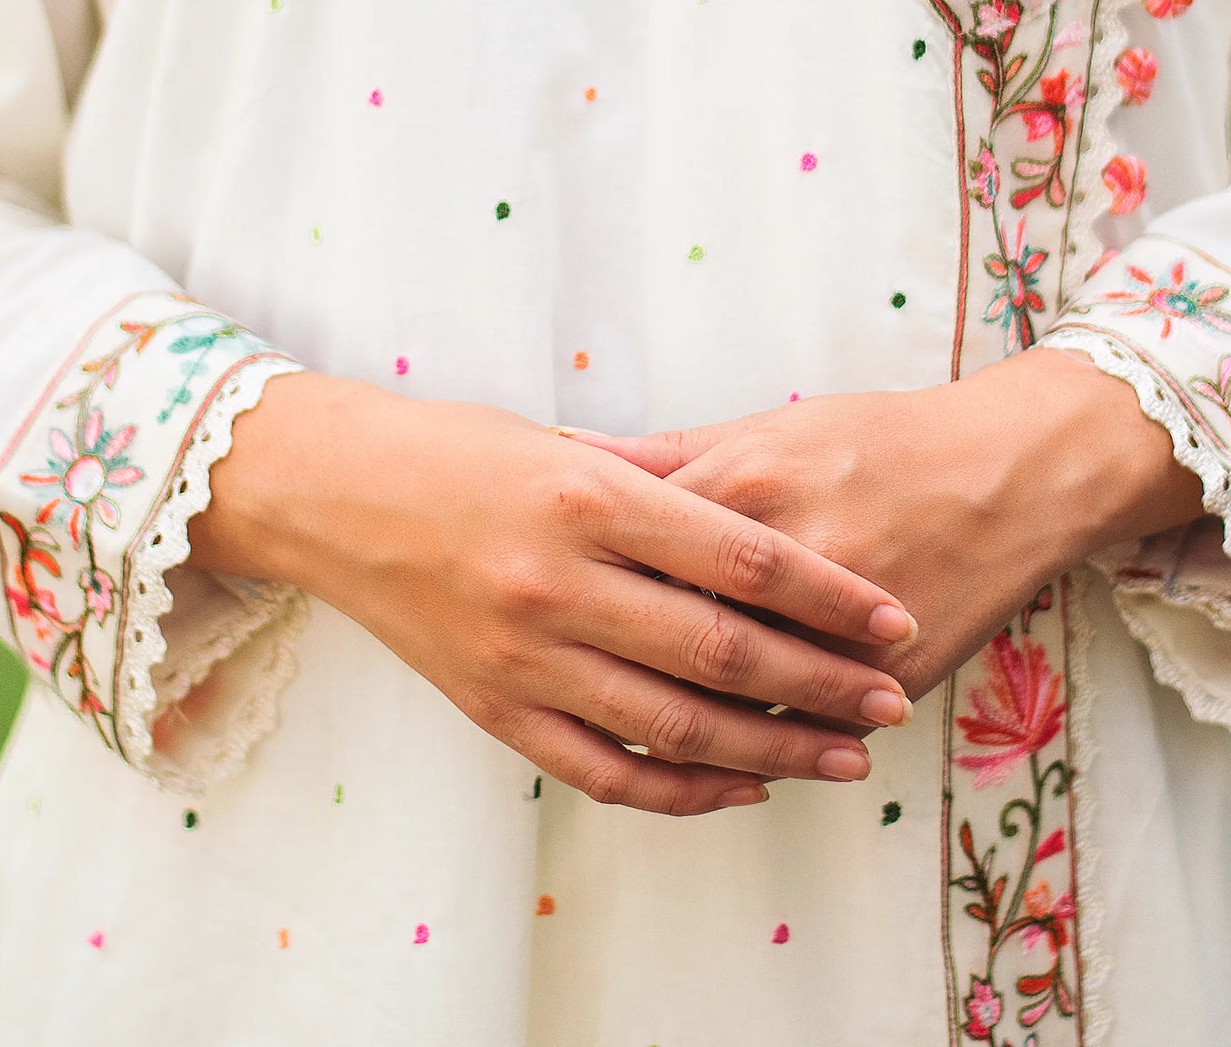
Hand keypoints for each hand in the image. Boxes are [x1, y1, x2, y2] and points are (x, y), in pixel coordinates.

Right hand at [177, 372, 918, 814]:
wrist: (336, 496)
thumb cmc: (462, 451)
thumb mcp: (566, 441)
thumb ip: (664, 483)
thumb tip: (776, 523)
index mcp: (589, 495)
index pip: (741, 559)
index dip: (830, 594)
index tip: (895, 618)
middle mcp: (559, 581)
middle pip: (724, 649)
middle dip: (824, 680)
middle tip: (893, 697)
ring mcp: (524, 656)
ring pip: (676, 724)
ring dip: (776, 748)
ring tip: (847, 754)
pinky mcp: (495, 711)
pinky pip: (606, 771)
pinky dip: (684, 788)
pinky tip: (743, 785)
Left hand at [566, 348, 1204, 705]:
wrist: (1011, 471)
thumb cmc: (879, 438)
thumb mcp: (770, 424)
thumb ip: (668, 454)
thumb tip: (567, 451)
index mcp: (746, 483)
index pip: (631, 545)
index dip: (576, 575)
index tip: (528, 592)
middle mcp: (787, 555)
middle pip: (668, 630)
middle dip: (605, 660)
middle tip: (550, 677)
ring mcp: (840, 626)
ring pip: (731, 701)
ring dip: (668, 728)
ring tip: (617, 731)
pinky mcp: (887, 677)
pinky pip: (799, 733)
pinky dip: (751, 753)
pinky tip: (709, 765)